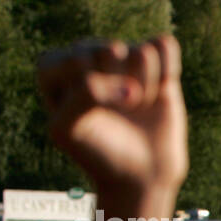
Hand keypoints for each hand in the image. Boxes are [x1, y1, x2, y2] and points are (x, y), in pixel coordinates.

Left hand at [37, 36, 186, 199]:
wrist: (140, 175)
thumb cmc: (99, 154)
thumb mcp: (70, 131)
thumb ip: (82, 96)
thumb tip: (130, 84)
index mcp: (54, 67)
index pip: (77, 59)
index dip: (93, 91)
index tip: (93, 117)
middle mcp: (87, 55)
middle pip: (110, 50)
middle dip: (120, 90)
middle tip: (119, 115)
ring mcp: (122, 57)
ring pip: (141, 52)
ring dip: (145, 88)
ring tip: (136, 108)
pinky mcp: (154, 61)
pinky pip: (164, 45)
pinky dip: (166, 73)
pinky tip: (158, 92)